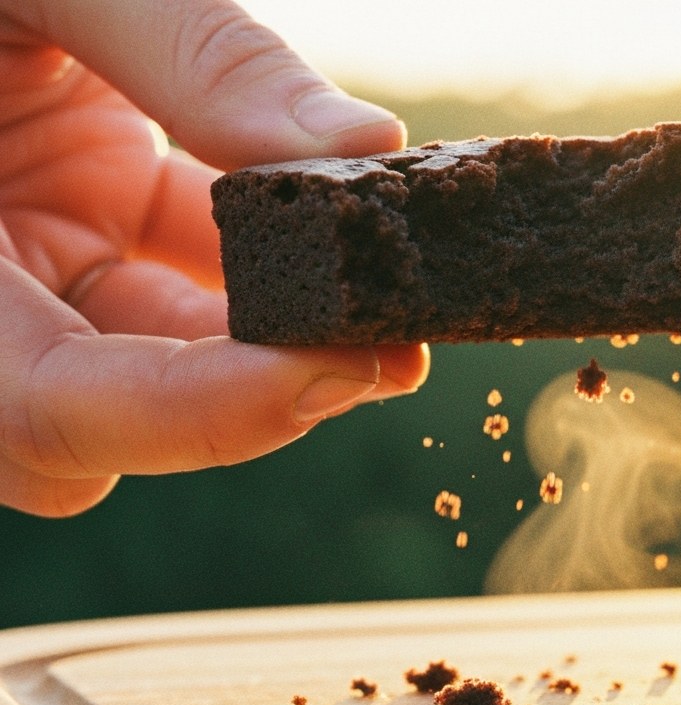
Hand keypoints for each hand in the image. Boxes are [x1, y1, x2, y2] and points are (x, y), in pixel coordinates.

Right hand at [0, 0, 429, 516]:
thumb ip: (192, 54)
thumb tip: (363, 147)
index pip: (45, 407)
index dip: (193, 415)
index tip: (332, 375)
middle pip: (107, 420)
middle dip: (252, 398)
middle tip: (389, 350)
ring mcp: (20, 268)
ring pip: (157, 358)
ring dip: (272, 334)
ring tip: (389, 285)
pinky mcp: (73, 227)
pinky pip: (178, 280)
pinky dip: (259, 262)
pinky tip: (337, 224)